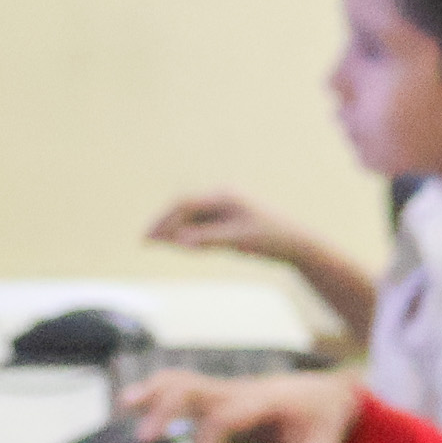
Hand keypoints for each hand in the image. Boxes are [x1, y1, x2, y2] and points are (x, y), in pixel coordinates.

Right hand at [121, 368, 365, 442]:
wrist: (326, 392)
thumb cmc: (324, 417)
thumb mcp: (327, 438)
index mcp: (261, 402)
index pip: (223, 419)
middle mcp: (238, 390)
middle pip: (192, 390)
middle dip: (165, 410)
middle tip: (142, 441)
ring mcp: (226, 389)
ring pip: (182, 381)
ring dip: (152, 391)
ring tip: (123, 405)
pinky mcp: (219, 395)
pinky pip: (183, 386)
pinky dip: (157, 391)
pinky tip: (132, 403)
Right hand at [144, 189, 310, 262]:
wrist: (295, 243)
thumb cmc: (270, 240)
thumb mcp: (237, 241)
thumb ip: (206, 239)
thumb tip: (178, 241)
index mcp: (224, 197)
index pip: (185, 204)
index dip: (164, 220)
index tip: (149, 236)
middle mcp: (222, 199)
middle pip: (185, 209)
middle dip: (164, 224)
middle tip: (146, 241)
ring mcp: (225, 210)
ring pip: (192, 219)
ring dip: (174, 230)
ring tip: (156, 244)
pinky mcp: (229, 222)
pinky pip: (201, 226)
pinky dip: (188, 236)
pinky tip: (178, 246)